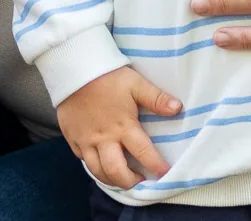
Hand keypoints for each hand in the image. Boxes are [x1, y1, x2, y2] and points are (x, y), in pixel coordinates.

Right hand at [54, 66, 180, 190]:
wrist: (73, 67)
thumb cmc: (107, 76)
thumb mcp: (135, 83)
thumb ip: (156, 98)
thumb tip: (178, 108)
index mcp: (123, 127)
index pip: (144, 154)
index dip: (157, 167)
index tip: (166, 174)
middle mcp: (104, 138)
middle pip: (116, 172)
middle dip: (130, 182)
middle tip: (139, 180)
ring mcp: (85, 140)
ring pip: (97, 170)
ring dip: (110, 178)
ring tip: (121, 176)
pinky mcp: (71, 137)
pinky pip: (82, 158)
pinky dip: (92, 164)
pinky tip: (100, 161)